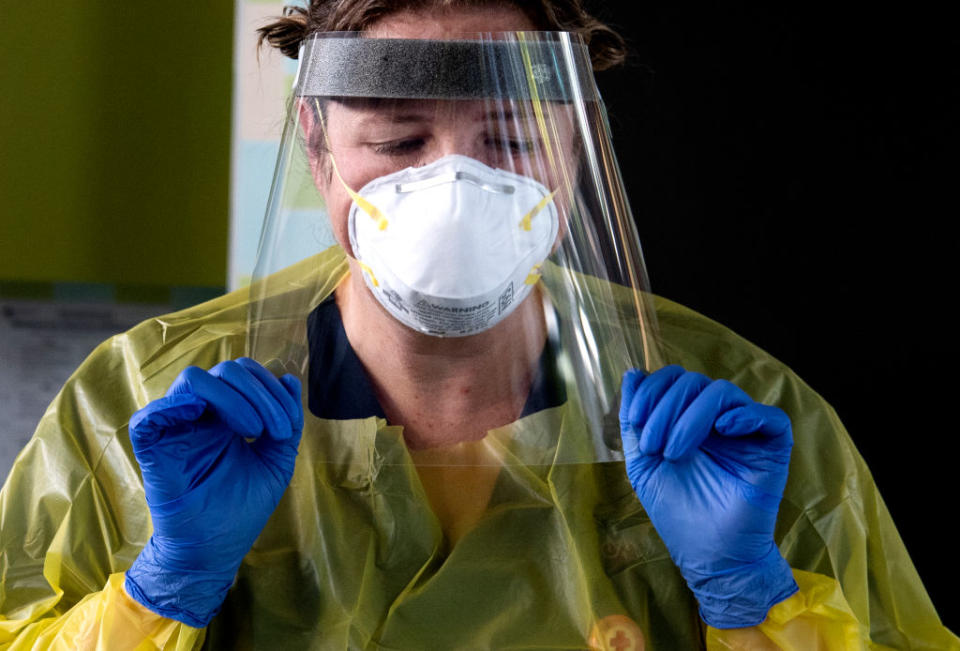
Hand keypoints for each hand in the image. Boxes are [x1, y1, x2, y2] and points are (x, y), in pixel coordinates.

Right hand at [124, 358, 302, 627]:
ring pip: (193, 380)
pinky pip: (148, 417)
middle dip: (258, 393)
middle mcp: (201, 414)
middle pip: (225, 370)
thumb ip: (287, 423)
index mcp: (228, 413)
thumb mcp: (276, 462)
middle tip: (273, 430)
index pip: (245, 374)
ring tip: (253, 431)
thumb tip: (290, 380)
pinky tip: (201, 414)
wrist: (216, 549)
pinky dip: (172, 407)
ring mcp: (176, 428)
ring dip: (231, 397)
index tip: (287, 428)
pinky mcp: (152, 450)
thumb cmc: (242, 508)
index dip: (270, 389)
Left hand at [619, 365, 797, 628]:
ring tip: (675, 452)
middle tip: (654, 446)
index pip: (674, 379)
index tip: (636, 420)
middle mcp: (717, 418)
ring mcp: (746, 431)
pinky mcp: (773, 447)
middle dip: (665, 407)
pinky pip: (769, 416)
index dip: (652, 389)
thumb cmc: (677, 511)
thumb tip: (632, 374)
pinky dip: (744, 415)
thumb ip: (633, 421)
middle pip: (693, 381)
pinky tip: (723, 431)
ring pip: (722, 391)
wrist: (708, 553)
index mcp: (688, 418)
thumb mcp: (642, 463)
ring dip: (690, 416)